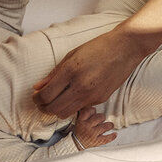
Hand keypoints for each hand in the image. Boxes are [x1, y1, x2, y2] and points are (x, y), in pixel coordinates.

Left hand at [33, 26, 159, 118]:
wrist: (125, 48)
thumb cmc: (98, 47)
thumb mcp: (72, 55)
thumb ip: (54, 74)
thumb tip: (38, 87)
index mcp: (71, 71)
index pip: (46, 95)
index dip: (37, 98)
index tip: (35, 96)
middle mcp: (81, 86)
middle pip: (54, 109)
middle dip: (43, 108)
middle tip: (41, 102)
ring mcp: (92, 95)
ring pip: (66, 113)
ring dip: (57, 110)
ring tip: (54, 101)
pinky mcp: (101, 99)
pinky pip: (80, 108)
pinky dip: (72, 105)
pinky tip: (72, 95)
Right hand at [72, 106, 115, 149]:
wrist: (75, 144)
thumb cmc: (78, 131)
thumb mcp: (78, 121)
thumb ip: (86, 114)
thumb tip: (95, 109)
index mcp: (81, 121)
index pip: (89, 111)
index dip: (93, 110)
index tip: (94, 112)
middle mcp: (86, 127)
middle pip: (99, 117)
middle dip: (102, 117)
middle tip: (101, 120)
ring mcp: (92, 135)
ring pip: (105, 126)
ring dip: (109, 125)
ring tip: (110, 125)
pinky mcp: (96, 142)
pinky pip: (106, 139)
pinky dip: (112, 136)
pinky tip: (115, 134)